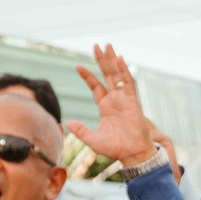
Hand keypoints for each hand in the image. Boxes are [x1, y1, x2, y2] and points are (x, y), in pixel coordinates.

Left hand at [65, 44, 153, 167]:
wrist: (132, 154)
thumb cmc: (116, 149)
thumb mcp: (93, 140)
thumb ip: (81, 131)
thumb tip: (67, 124)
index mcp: (105, 106)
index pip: (95, 86)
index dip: (87, 76)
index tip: (77, 66)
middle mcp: (115, 99)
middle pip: (107, 75)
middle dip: (102, 61)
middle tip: (97, 46)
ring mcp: (124, 99)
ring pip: (117, 75)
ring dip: (112, 61)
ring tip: (107, 46)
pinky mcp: (133, 101)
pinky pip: (128, 83)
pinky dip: (124, 71)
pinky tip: (119, 59)